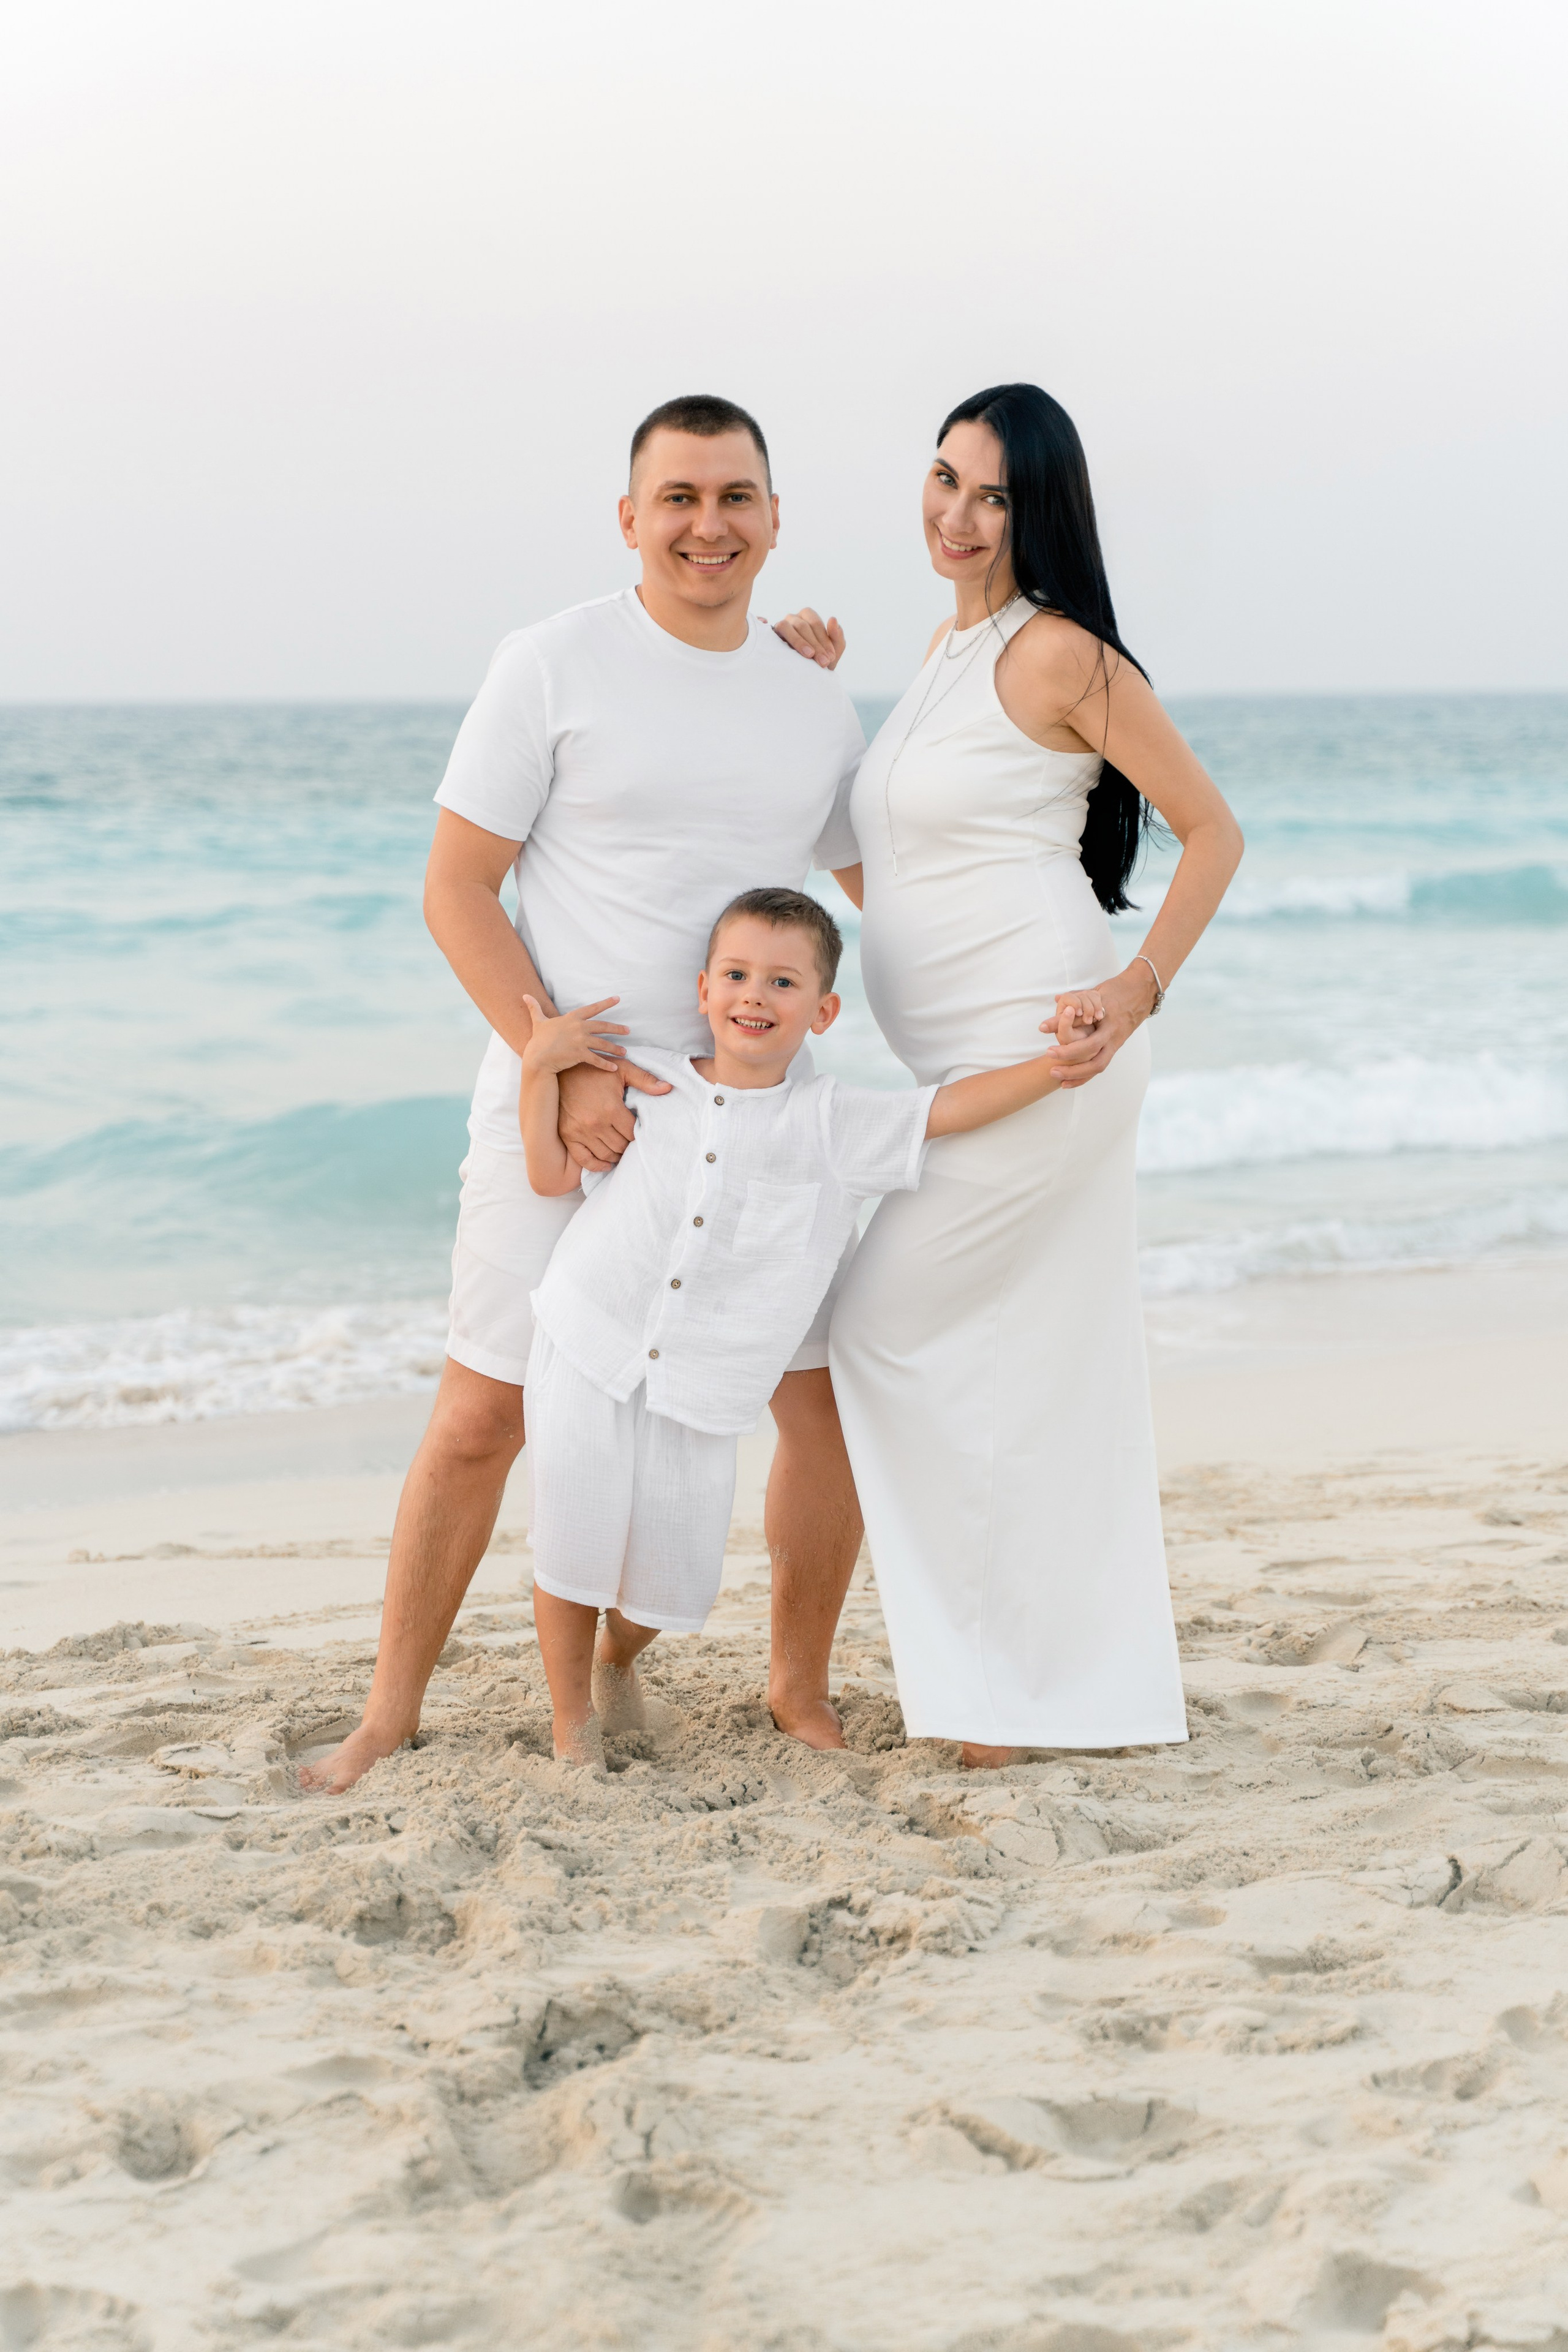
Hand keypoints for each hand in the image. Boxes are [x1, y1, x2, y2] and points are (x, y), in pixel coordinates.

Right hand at [520, 994, 627, 1076]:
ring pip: (603, 1044)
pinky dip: (606, 1064)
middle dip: (617, 1029)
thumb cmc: (538, 1040)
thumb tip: (525, 996)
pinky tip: (614, 1068)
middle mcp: (579, 1028)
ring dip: (615, 1048)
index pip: (592, 1008)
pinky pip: (597, 1060)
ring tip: (625, 1052)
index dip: (606, 1003)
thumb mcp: (538, 1021)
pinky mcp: (580, 1054)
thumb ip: (534, 1008)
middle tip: (628, 1030)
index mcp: (572, 1018)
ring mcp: (580, 1041)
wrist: (537, 1057)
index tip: (618, 999)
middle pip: (603, 1026)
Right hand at [555, 1054, 671, 1174]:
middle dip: (629, 1145)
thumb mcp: (622, 1068)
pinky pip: (585, 1160)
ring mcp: (580, 1132)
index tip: (641, 1131)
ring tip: (622, 1150)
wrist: (561, 1071)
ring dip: (617, 1155)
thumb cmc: (594, 1069)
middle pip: (621, 1146)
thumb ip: (645, 1080)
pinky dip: (597, 1166)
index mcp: (611, 1108)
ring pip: (606, 1154)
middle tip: (632, 1142)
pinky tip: (607, 1164)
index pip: (632, 1133)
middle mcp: (595, 1123)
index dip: (639, 1134)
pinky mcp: (567, 1136)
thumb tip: (668, 1088)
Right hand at [771, 607, 844, 668]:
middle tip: (823, 662)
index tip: (830, 657)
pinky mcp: (772, 635)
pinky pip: (776, 631)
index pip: (816, 624)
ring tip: (809, 656)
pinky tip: (788, 649)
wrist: (805, 676)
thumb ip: (837, 637)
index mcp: (809, 616)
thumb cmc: (819, 660)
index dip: (824, 641)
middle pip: (804, 626)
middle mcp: (794, 618)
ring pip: (788, 627)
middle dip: (815, 645)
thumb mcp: (833, 651)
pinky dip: (782, 636)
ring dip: (800, 642)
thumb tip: (833, 618)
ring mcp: (782, 625)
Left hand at [1039, 964, 1157, 1088]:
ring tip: (1057, 1077)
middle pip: (1093, 1057)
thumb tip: (1055, 999)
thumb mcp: (1096, 992)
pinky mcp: (1114, 1047)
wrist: (1142, 992)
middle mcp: (1113, 1035)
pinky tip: (1069, 1082)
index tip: (1048, 1046)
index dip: (1068, 1045)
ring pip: (1098, 1066)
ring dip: (1077, 1075)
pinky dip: (1084, 1076)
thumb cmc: (1117, 989)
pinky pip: (1099, 1065)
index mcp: (1108, 1020)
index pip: (1089, 1040)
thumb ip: (1075, 998)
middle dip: (1070, 1063)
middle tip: (1050, 1064)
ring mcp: (1115, 1043)